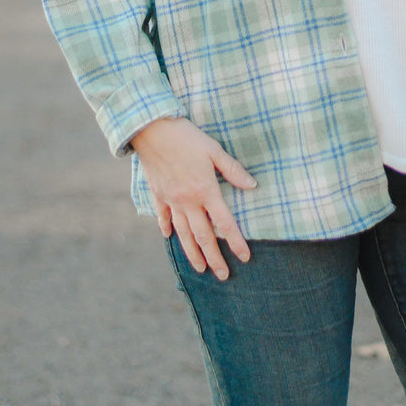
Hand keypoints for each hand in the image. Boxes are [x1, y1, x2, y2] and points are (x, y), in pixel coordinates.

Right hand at [131, 117, 256, 280]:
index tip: (245, 257)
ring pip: (183, 234)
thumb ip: (233, 170)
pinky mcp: (158, 194)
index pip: (225, 223)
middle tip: (223, 276)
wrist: (152, 130)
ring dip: (192, 253)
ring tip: (200, 268)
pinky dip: (167, 229)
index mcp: (205, 190)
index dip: (236, 242)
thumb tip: (252, 185)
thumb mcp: (214, 150)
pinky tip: (169, 238)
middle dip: (214, 258)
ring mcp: (171, 200)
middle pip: (203, 236)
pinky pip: (163, 217)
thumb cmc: (187, 137)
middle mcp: (188, 201)